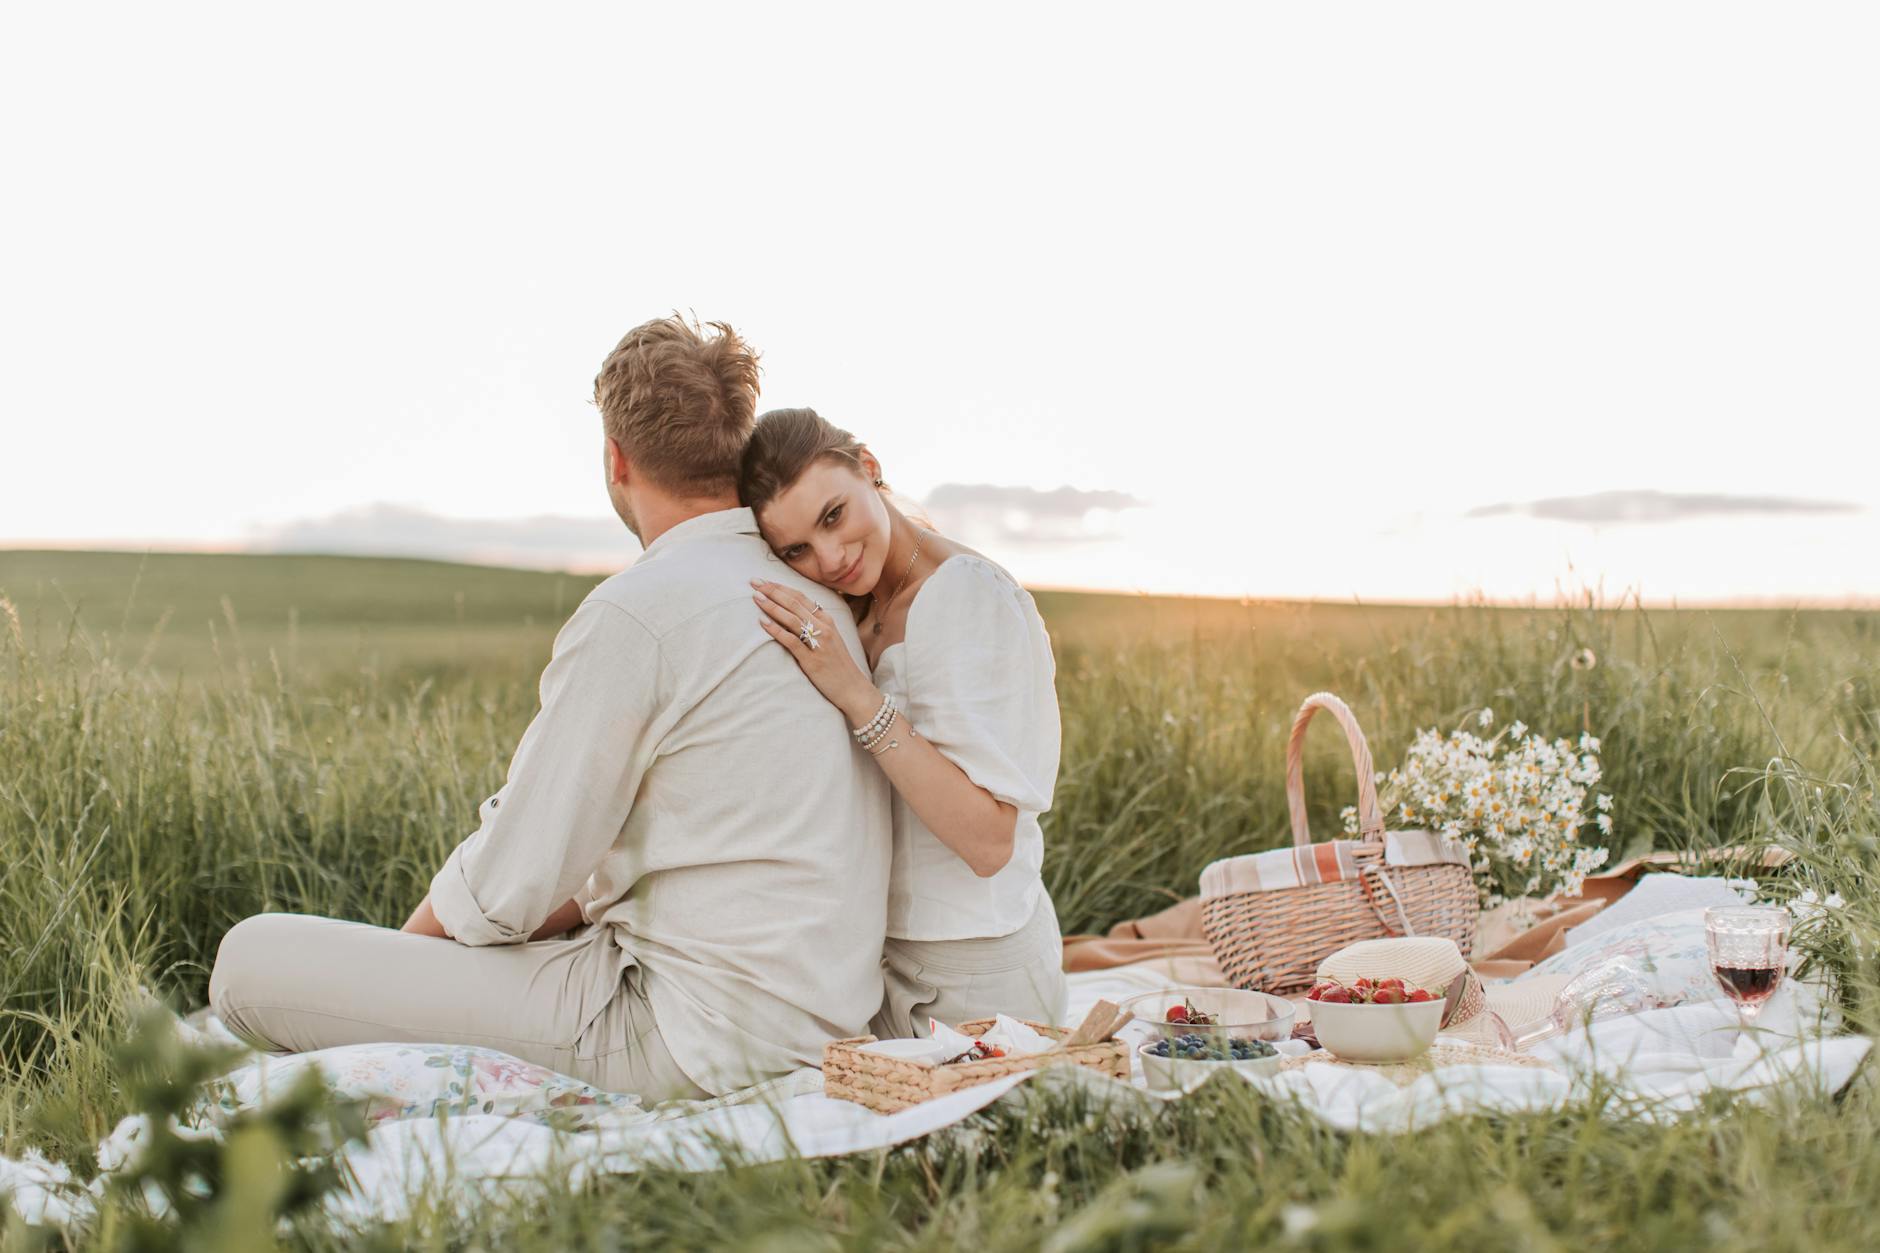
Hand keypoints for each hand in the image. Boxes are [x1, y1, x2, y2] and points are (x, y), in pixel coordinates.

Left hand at [751, 580, 877, 723]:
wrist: (853, 688)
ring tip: (755, 597)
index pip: (801, 597)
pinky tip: (762, 622)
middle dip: (772, 590)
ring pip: (791, 618)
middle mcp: (824, 627)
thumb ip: (816, 625)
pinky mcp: (812, 659)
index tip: (764, 580)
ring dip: (772, 606)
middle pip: (794, 603)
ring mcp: (818, 642)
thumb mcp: (830, 639)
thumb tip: (794, 614)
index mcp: (828, 620)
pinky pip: (791, 640)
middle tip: (754, 582)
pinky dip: (775, 630)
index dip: (781, 587)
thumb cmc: (838, 664)